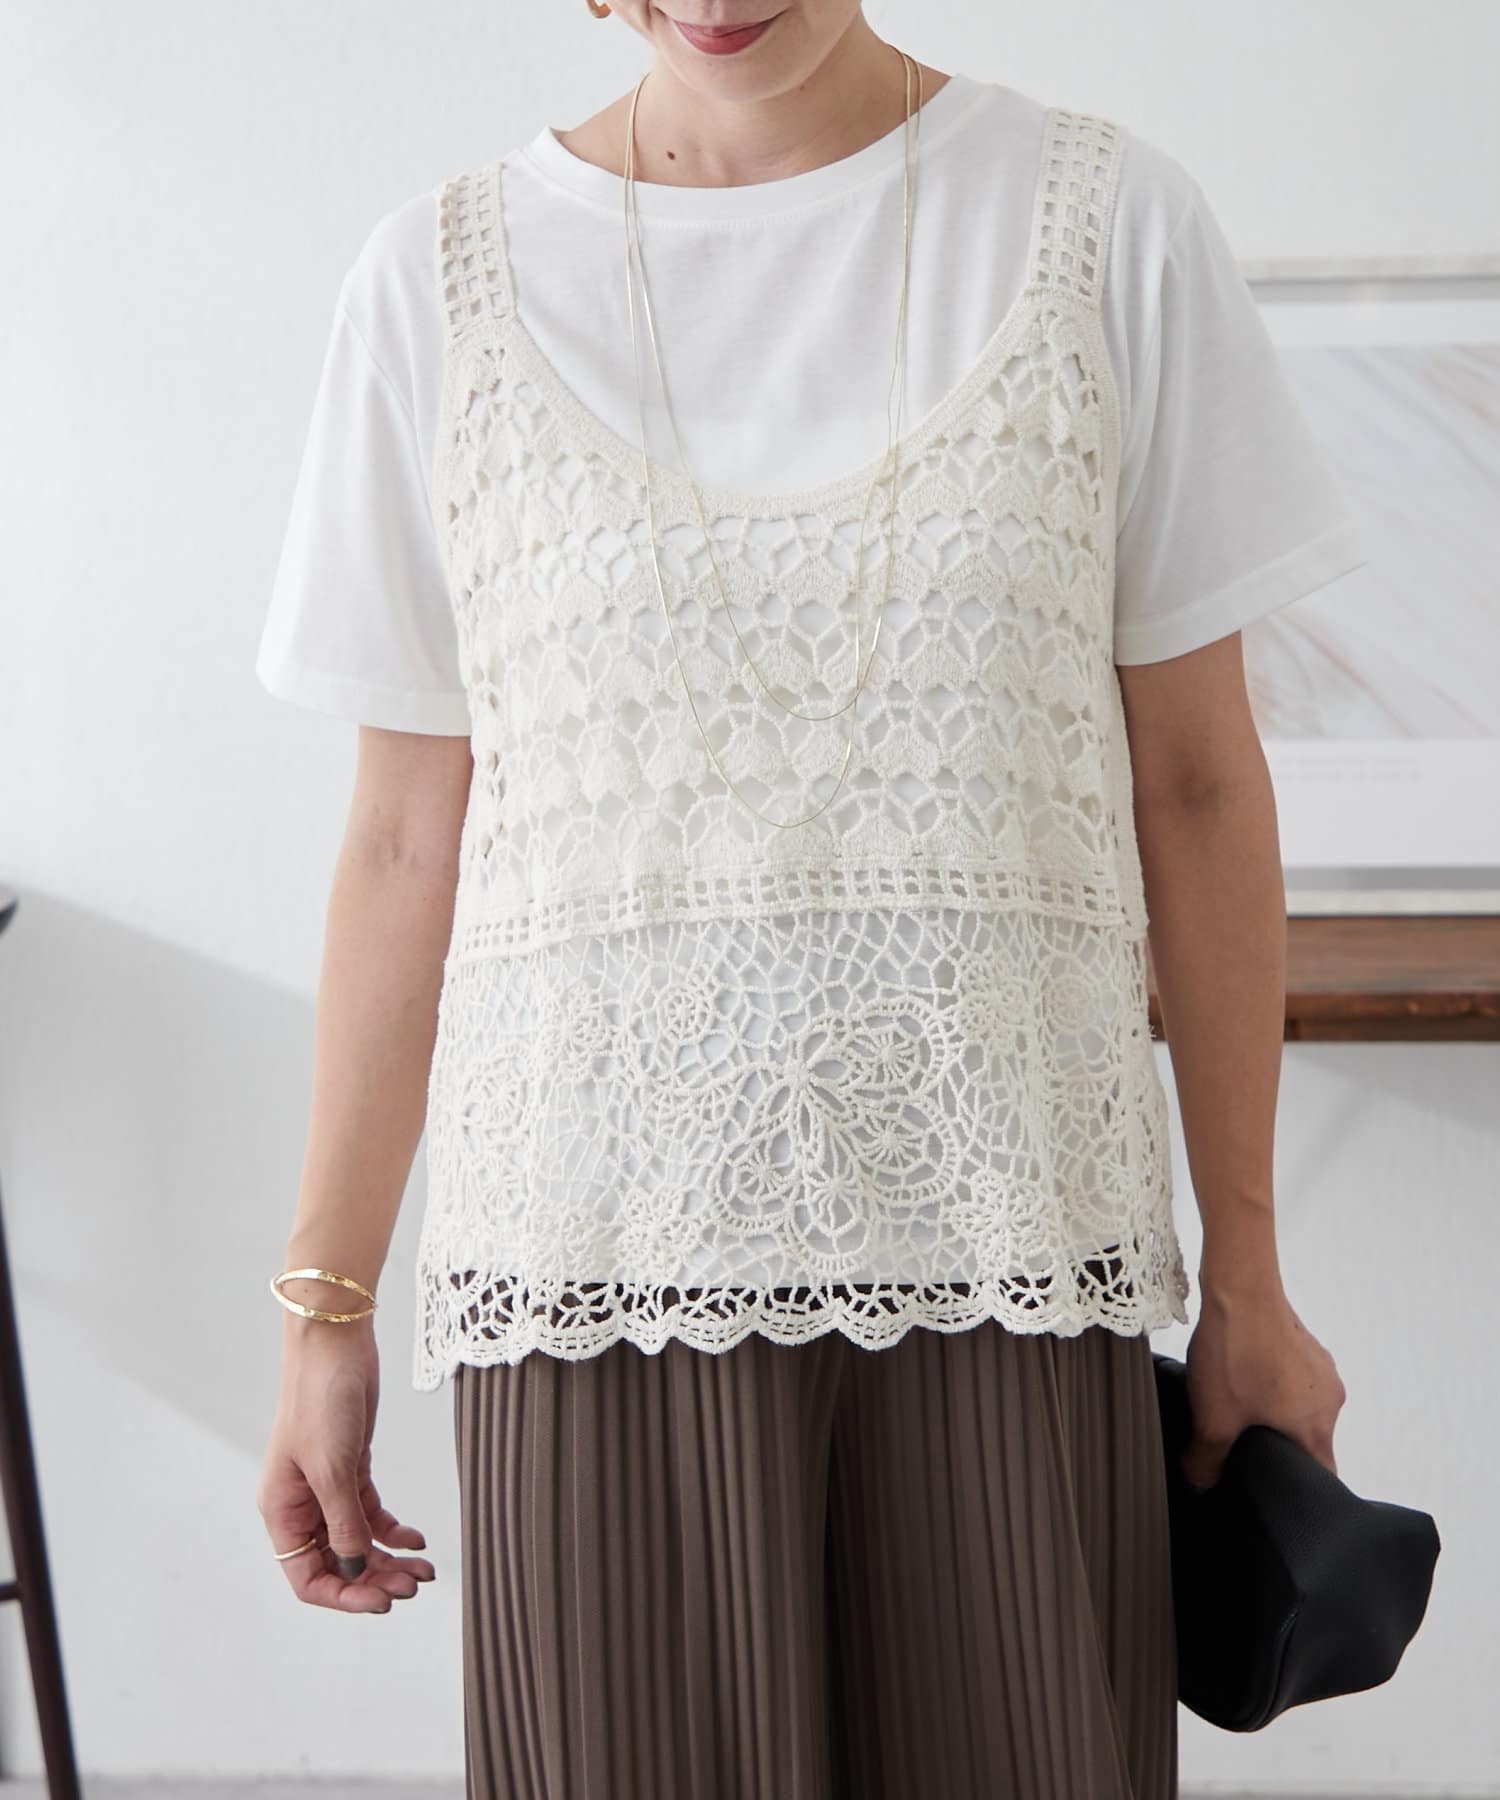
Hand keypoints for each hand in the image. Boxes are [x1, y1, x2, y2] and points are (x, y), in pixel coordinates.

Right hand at [258, 1318, 434, 1611]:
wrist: (335, 1342)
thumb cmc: (320, 1399)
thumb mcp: (331, 1468)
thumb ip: (343, 1523)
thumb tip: (354, 1568)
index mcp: (282, 1511)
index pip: (308, 1577)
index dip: (344, 1594)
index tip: (382, 1602)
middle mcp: (302, 1505)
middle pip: (337, 1563)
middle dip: (375, 1579)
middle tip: (413, 1587)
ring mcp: (328, 1486)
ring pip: (359, 1541)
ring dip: (389, 1560)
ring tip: (424, 1570)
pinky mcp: (352, 1466)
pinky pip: (370, 1513)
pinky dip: (393, 1530)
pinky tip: (417, 1540)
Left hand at [1179, 1281, 1346, 1490]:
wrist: (1240, 1286)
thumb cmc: (1235, 1352)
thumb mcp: (1212, 1418)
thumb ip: (1207, 1460)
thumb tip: (1201, 1483)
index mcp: (1318, 1427)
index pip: (1321, 1475)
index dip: (1296, 1486)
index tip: (1272, 1487)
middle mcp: (1330, 1399)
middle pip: (1308, 1440)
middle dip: (1276, 1445)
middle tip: (1242, 1443)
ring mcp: (1321, 1368)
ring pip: (1299, 1406)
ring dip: (1271, 1410)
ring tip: (1236, 1403)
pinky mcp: (1306, 1344)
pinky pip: (1293, 1377)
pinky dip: (1271, 1383)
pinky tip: (1240, 1373)